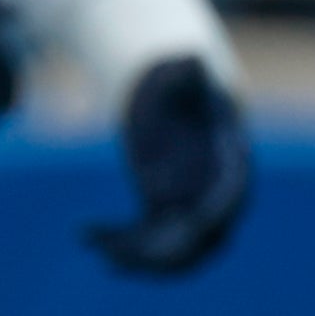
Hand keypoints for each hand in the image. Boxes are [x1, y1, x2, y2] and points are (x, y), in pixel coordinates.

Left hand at [89, 56, 251, 276]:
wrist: (174, 85)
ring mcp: (189, 206)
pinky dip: (117, 243)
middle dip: (168, 253)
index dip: (215, 214)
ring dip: (136, 257)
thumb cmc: (180, 74)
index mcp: (230, 164)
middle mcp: (215, 194)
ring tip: (97, 247)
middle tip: (128, 254)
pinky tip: (83, 234)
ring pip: (172, 250)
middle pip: (203, 238)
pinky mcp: (162, 210)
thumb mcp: (184, 70)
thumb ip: (188, 71)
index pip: (231, 196)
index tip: (191, 225)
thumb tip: (191, 58)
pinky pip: (145, 241)